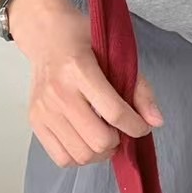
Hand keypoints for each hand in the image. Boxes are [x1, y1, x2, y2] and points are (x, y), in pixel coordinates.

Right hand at [9, 0, 163, 168]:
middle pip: (99, 140)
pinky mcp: (35, 121)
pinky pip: (62, 158)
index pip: (114, 112)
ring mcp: (44, 109)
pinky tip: (86, 140)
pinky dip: (80, 156)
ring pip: (82, 155)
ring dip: (100, 152)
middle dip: (118, 141)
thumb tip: (156, 122)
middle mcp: (59, 92)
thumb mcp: (115, 52)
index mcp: (80, 69)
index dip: (136, 126)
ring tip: (104, 136)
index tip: (142, 127)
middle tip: (120, 130)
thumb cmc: (83, 40)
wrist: (45, 34)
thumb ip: (139, 87)